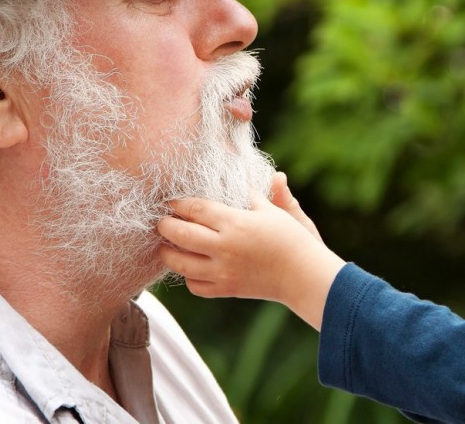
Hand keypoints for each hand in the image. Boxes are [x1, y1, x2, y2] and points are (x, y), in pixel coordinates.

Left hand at [157, 173, 344, 328]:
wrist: (303, 276)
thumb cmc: (294, 240)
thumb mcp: (280, 212)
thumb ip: (267, 193)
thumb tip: (274, 175)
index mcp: (236, 223)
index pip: (196, 210)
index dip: (179, 204)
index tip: (171, 201)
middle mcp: (225, 247)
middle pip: (180, 235)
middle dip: (165, 226)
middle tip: (161, 221)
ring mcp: (223, 271)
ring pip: (180, 264)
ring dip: (168, 253)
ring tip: (166, 245)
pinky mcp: (226, 289)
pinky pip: (195, 286)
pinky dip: (188, 277)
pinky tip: (191, 266)